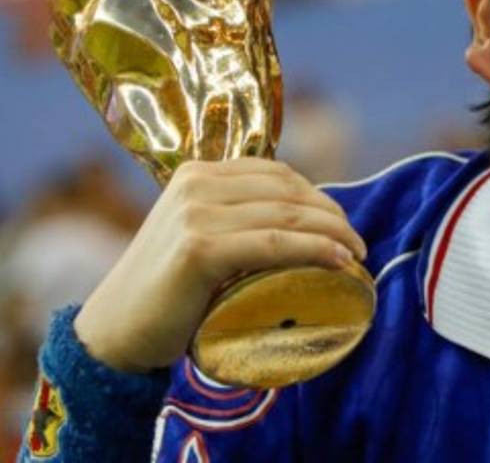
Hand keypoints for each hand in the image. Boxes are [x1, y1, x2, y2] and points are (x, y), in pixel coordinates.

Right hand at [73, 158, 366, 373]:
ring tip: (356, 255)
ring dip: (333, 233)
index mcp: (197, 173)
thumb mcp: (201, 236)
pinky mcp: (199, 248)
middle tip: (357, 244)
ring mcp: (196, 213)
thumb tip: (308, 219)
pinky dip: (314, 250)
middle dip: (332, 216)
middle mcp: (196, 184)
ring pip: (287, 216)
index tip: (342, 225)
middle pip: (288, 191)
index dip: (319, 196)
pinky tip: (338, 262)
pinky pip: (274, 244)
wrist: (115, 334)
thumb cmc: (168, 292)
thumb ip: (238, 218)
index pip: (278, 174)